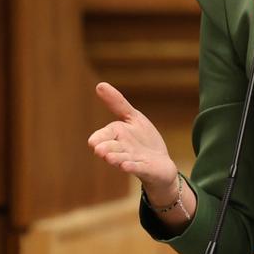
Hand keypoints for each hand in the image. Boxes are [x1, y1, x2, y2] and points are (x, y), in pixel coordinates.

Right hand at [87, 82, 177, 197]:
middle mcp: (121, 150)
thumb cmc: (143, 140)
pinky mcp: (145, 169)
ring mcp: (133, 160)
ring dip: (117, 159)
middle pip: (111, 149)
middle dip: (106, 149)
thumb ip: (117, 103)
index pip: (103, 136)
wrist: (160, 163)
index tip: (93, 141)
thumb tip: (99, 84)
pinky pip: (137, 168)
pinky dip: (132, 167)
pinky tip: (127, 166)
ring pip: (122, 159)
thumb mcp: (133, 117)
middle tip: (99, 150)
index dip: (100, 138)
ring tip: (110, 158)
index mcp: (116, 136)